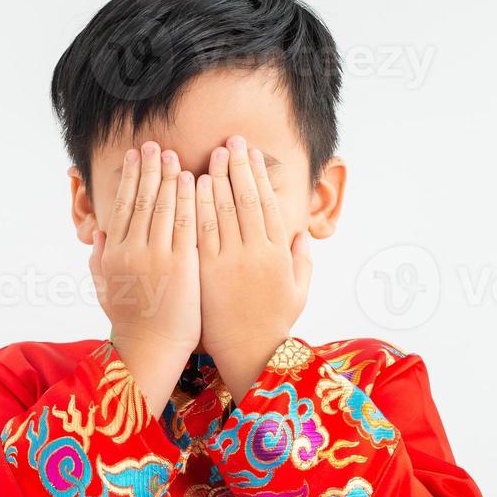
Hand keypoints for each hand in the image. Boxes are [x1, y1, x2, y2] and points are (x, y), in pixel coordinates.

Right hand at [90, 141, 199, 414]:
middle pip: (141, 200)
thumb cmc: (131, 323)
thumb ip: (100, 260)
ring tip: (173, 155)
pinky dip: (187, 199)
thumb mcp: (105, 290)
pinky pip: (185, 224)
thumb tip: (100, 234)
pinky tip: (192, 181)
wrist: (151, 349)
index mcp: (114, 254)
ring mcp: (157, 256)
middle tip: (154, 146)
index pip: (122, 206)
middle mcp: (132, 251)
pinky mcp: (182, 265)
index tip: (135, 157)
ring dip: (168, 177)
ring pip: (162, 206)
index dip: (129, 178)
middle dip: (148, 170)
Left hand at [195, 134, 311, 396]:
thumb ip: (302, 261)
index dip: (259, 175)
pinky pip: (201, 231)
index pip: (268, 203)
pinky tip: (195, 186)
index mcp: (279, 254)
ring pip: (223, 210)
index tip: (251, 153)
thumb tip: (300, 236)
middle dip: (238, 167)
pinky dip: (199, 206)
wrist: (250, 355)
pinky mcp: (207, 271)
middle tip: (230, 142)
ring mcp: (230, 261)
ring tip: (212, 156)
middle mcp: (256, 253)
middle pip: (246, 199)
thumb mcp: (299, 291)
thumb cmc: (273, 324)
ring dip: (218, 179)